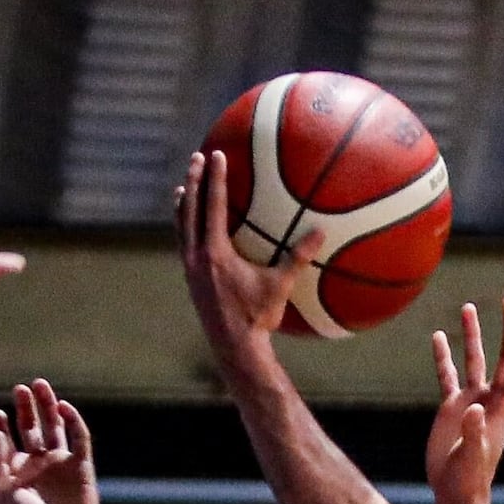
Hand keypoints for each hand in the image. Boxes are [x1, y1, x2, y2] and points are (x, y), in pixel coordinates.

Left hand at [0, 379, 100, 503]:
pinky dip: (74, 421)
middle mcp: (39, 465)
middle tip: (20, 389)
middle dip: (26, 408)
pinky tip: (63, 407)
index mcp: (17, 472)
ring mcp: (61, 465)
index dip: (0, 424)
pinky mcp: (82, 467)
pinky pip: (80, 439)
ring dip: (48, 406)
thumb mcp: (3, 493)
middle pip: (32, 427)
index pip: (7, 439)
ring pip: (55, 427)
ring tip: (39, 385)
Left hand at [177, 149, 320, 363]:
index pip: (214, 205)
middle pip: (190, 208)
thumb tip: (321, 232)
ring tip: (183, 188)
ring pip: (181, 227)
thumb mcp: (280, 286)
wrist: (235, 348)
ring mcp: (189, 269)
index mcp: (216, 252)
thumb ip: (298, 258)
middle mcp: (197, 256)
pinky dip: (185, 229)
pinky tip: (190, 228)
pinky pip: (184, 245)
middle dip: (194, 181)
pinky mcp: (190, 281)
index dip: (216, 178)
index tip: (216, 154)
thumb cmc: (259, 318)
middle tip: (197, 158)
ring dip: (183, 204)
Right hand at [426, 299, 503, 503]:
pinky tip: (437, 336)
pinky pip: (448, 375)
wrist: (454, 491)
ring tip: (469, 307)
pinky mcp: (453, 408)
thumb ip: (474, 433)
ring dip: (473, 334)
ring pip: (475, 360)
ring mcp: (472, 401)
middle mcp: (491, 400)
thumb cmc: (468, 479)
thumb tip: (474, 410)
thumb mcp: (472, 456)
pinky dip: (443, 356)